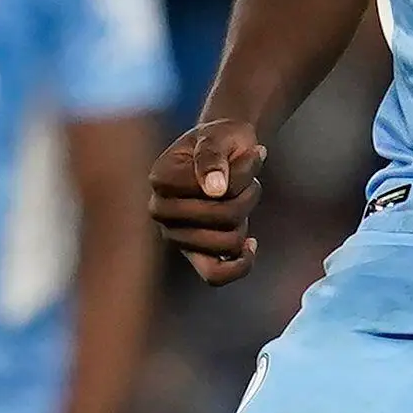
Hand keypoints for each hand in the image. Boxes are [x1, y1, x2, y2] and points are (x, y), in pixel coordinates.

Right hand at [150, 116, 267, 282]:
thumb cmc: (222, 140)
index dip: (241, 176)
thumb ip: (213, 157)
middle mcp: (160, 210)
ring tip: (244, 195)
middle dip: (247, 195)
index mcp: (161, 179)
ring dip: (246, 217)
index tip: (246, 154)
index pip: (210, 193)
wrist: (224, 149)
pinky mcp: (192, 252)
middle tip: (249, 176)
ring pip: (228, 243)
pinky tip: (252, 244)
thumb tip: (214, 190)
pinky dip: (240, 264)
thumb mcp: (219, 137)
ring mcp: (175, 234)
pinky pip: (215, 276)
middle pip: (223, 219)